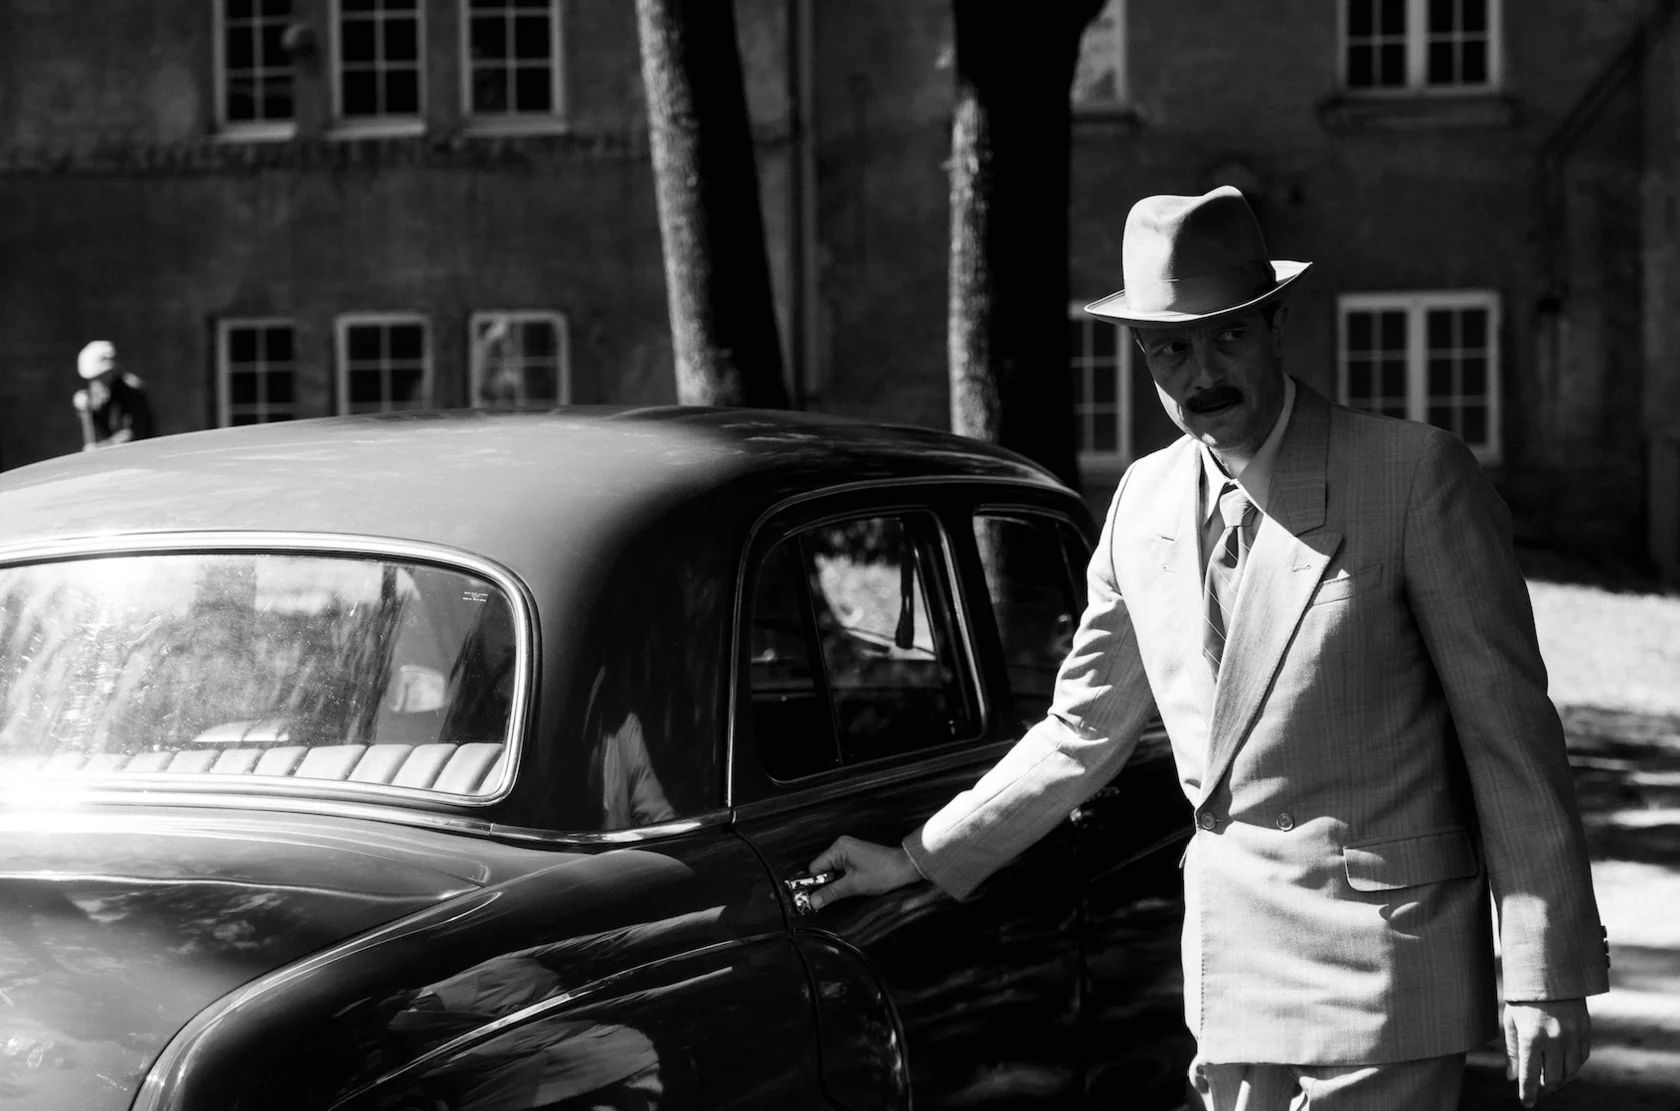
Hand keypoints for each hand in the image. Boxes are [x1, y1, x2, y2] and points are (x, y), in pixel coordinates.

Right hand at [803, 836, 922, 911]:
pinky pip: (840, 869)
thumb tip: (812, 902)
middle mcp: (840, 846)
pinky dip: (842, 879)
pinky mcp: (855, 856)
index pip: (815, 868)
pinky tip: (849, 887)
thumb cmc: (882, 874)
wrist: (906, 868)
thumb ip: (831, 893)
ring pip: (831, 871)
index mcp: (838, 848)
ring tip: (845, 891)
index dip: (814, 884)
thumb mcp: (854, 886)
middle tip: (829, 899)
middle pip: (822, 869)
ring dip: (834, 883)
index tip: (813, 899)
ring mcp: (848, 850)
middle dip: (825, 884)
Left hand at [1503, 998, 1590, 1105]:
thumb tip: (1512, 1078)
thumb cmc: (1523, 1000)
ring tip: (1550, 1081)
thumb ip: (1513, 1052)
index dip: (1528, 1093)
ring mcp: (1572, 1036)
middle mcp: (1554, 1039)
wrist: (1550, 974)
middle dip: (1544, 1087)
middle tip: (1539, 1088)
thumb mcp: (1511, 1022)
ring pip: (1569, 1071)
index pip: (1530, 1075)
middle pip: (1552, 1078)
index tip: (1526, 1103)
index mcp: (1531, 1037)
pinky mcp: (1585, 1032)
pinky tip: (1564, 1068)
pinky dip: (1572, 1067)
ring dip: (1560, 1080)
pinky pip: (1581, 1059)